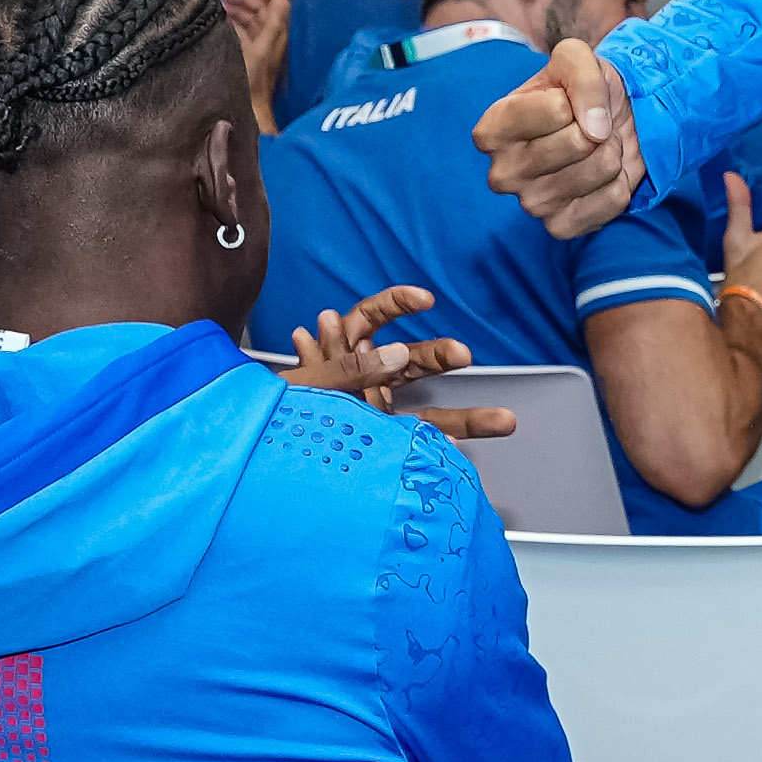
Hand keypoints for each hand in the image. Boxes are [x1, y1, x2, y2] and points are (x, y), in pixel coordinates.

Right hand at [219, 0, 290, 125]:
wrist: (249, 112)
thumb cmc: (252, 85)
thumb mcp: (257, 51)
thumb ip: (264, 26)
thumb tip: (268, 2)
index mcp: (276, 35)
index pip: (276, 1)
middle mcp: (272, 39)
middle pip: (262, 8)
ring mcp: (262, 48)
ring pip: (253, 20)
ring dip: (238, 9)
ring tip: (220, 4)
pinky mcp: (252, 57)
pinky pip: (245, 33)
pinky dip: (234, 24)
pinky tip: (221, 21)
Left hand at [283, 285, 515, 444]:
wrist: (257, 461)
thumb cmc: (273, 417)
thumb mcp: (308, 387)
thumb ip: (351, 369)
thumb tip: (397, 352)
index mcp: (340, 351)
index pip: (371, 316)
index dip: (397, 304)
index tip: (424, 300)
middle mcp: (364, 379)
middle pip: (409, 361)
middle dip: (439, 356)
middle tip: (463, 355)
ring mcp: (376, 413)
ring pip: (427, 411)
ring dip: (465, 419)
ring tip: (504, 422)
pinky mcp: (381, 443)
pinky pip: (416, 447)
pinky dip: (444, 445)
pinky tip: (467, 448)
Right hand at [475, 38, 640, 239]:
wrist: (603, 122)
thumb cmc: (577, 91)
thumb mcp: (574, 59)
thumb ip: (582, 75)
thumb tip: (595, 128)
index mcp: (492, 130)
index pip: (557, 110)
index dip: (576, 99)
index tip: (567, 102)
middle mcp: (502, 173)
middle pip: (579, 142)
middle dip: (598, 127)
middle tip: (588, 128)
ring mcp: (531, 204)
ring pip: (601, 168)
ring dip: (611, 151)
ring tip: (595, 147)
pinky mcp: (561, 227)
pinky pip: (613, 199)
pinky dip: (620, 181)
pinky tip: (600, 175)